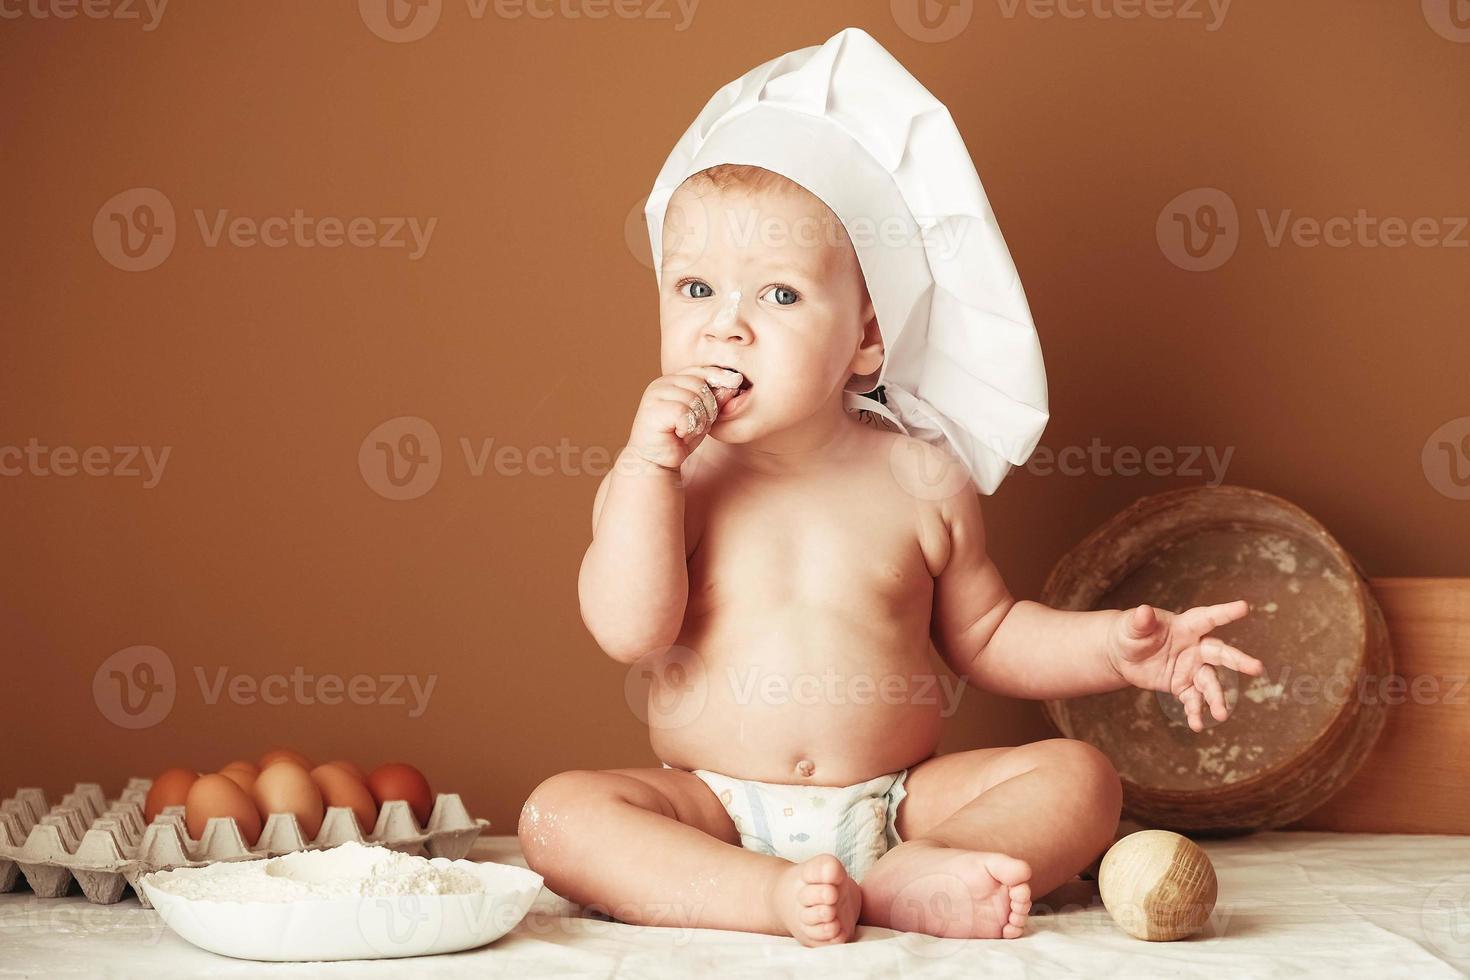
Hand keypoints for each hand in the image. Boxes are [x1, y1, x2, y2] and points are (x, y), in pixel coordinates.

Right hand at [626, 365, 744, 470]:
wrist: (655, 462)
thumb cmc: (678, 439)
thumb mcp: (703, 418)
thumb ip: (715, 401)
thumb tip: (732, 385)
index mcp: (672, 381)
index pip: (699, 371)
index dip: (719, 376)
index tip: (736, 381)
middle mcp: (661, 384)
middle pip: (700, 384)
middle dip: (709, 407)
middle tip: (698, 426)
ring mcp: (655, 395)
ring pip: (693, 399)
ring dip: (698, 421)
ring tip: (687, 432)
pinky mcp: (653, 410)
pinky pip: (684, 412)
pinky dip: (688, 427)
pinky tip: (679, 434)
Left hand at [1106, 600, 1265, 731]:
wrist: (1124, 656)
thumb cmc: (1131, 633)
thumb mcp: (1132, 627)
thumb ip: (1140, 622)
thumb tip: (1143, 611)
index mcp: (1185, 627)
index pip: (1207, 618)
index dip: (1224, 613)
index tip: (1244, 607)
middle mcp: (1194, 648)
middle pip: (1221, 654)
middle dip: (1239, 661)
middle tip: (1258, 668)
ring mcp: (1191, 669)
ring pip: (1210, 683)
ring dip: (1216, 698)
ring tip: (1221, 714)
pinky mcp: (1183, 686)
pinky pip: (1193, 700)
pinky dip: (1195, 712)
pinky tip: (1196, 724)